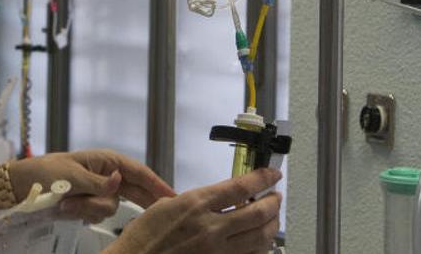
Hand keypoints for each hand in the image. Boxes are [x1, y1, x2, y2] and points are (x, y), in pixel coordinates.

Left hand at [6, 150, 175, 222]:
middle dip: (135, 202)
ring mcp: (96, 191)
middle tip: (160, 213)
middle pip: (133, 191)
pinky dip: (81, 214)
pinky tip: (66, 208)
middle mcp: (105, 175)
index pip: (137, 172)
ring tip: (66, 203)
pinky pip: (96, 215)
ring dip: (88, 208)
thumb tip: (119, 181)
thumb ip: (98, 183)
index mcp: (104, 160)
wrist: (18, 188)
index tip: (174, 195)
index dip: (157, 184)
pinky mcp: (87, 205)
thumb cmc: (43, 173)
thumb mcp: (71, 176)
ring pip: (110, 208)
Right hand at [106, 168, 282, 253]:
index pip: (241, 187)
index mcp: (196, 204)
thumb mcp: (166, 205)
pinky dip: (259, 247)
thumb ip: (196, 200)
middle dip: (274, 202)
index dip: (263, 178)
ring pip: (260, 237)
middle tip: (276, 197)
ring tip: (272, 218)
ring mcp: (216, 250)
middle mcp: (210, 227)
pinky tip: (259, 241)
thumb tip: (218, 198)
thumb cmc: (144, 238)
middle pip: (258, 212)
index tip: (271, 175)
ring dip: (271, 225)